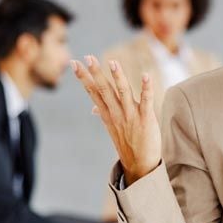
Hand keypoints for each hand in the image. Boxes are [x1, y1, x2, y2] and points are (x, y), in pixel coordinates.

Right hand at [72, 56, 161, 185]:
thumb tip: (93, 108)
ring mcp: (131, 116)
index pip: (93, 92)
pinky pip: (147, 101)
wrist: (140, 165)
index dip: (84, 77)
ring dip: (118, 77)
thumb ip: (104, 114)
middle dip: (95, 73)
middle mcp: (116, 114)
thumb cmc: (128, 145)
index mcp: (107, 114)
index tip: (75, 63)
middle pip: (104, 90)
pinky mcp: (146, 119)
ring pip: (123, 93)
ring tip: (112, 62)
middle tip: (87, 57)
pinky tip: (146, 75)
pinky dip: (146, 88)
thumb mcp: (113, 129)